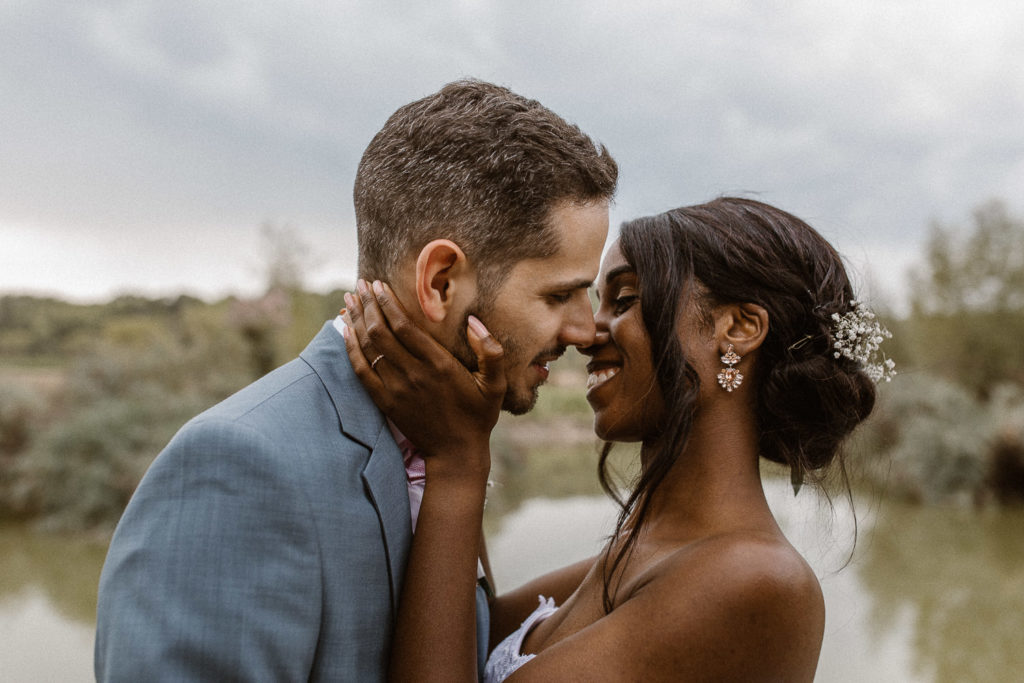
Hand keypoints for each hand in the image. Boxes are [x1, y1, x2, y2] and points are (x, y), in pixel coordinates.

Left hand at [343, 279, 505, 478]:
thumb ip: (491, 352)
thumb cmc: (478, 416)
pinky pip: (361, 371)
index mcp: (439, 365)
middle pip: (381, 332)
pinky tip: (346, 332)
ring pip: (369, 348)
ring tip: (350, 300)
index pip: (405, 327)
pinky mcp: (386, 402)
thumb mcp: (496, 385)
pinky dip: (351, 349)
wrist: (456, 452)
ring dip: (357, 321)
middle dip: (368, 305)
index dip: (388, 303)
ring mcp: (397, 389)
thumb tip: (474, 322)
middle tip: (359, 285)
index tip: (378, 285)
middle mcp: (414, 374)